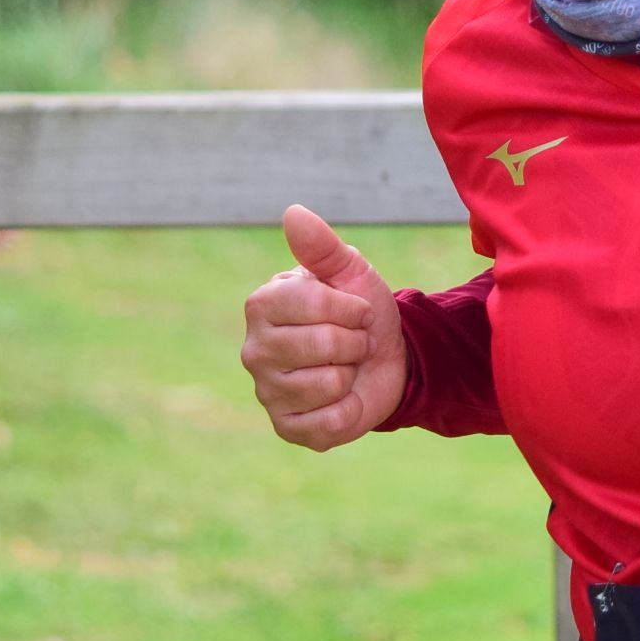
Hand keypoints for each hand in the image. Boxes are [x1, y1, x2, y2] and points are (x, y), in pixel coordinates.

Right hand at [241, 204, 407, 449]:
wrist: (385, 361)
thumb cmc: (360, 311)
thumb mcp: (351, 273)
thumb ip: (323, 246)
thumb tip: (293, 213)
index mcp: (262, 304)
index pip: (315, 303)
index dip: (352, 308)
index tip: (357, 311)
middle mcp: (254, 349)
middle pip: (323, 345)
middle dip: (355, 343)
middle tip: (353, 343)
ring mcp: (266, 391)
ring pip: (328, 383)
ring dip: (352, 375)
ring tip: (345, 368)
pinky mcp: (286, 427)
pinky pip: (329, 422)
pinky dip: (350, 410)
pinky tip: (342, 399)